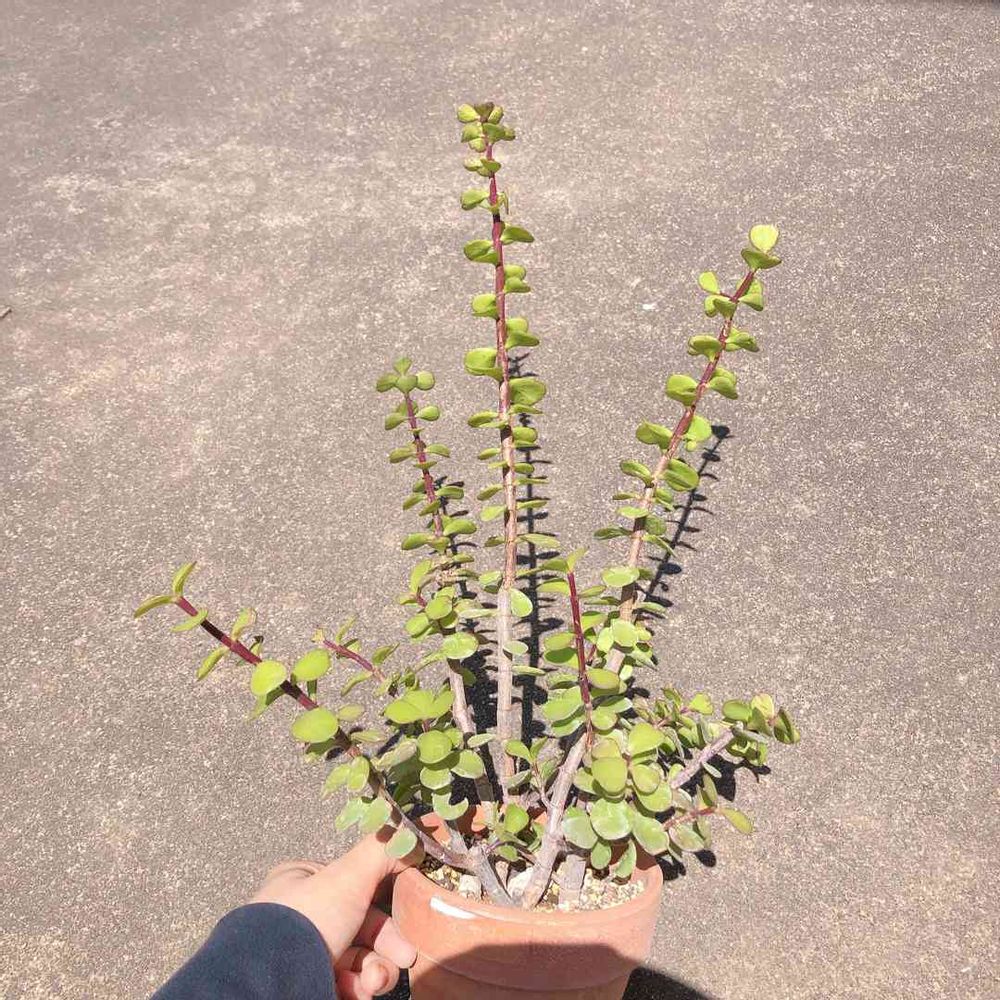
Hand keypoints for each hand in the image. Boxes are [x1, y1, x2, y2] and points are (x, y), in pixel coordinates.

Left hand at [252, 833, 418, 999]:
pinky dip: (357, 989)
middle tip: (403, 959)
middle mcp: (304, 919)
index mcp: (306, 884)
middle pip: (363, 931)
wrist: (272, 980)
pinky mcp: (308, 984)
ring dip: (376, 972)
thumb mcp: (349, 875)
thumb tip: (409, 836)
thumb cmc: (306, 921)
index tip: (408, 923)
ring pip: (357, 961)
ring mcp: (304, 955)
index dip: (387, 909)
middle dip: (386, 948)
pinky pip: (344, 985)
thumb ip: (382, 852)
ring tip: (373, 982)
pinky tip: (358, 992)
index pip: (359, 892)